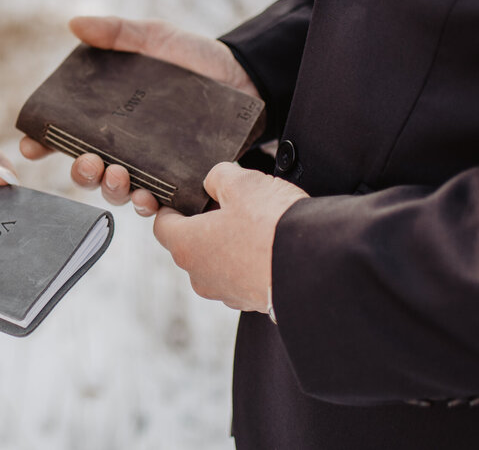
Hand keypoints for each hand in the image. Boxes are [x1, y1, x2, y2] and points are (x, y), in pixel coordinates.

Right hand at [21, 16, 259, 215]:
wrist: (247, 77)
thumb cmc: (197, 59)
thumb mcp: (155, 38)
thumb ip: (118, 32)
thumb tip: (75, 24)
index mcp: (110, 119)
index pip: (68, 136)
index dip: (44, 143)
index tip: (31, 145)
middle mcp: (125, 148)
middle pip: (89, 172)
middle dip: (81, 173)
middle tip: (87, 161)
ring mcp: (152, 168)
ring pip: (119, 192)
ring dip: (111, 190)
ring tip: (117, 176)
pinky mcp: (182, 182)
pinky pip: (160, 205)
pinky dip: (149, 206)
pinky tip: (149, 198)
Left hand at [152, 162, 306, 312]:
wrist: (316, 265)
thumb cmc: (273, 226)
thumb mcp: (242, 182)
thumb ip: (218, 176)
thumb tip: (214, 181)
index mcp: (186, 246)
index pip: (162, 225)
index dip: (171, 207)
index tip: (185, 197)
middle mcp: (200, 276)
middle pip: (190, 244)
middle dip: (205, 223)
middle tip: (229, 205)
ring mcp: (225, 293)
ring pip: (216, 262)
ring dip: (228, 243)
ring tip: (255, 224)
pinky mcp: (251, 301)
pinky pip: (240, 276)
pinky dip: (249, 261)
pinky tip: (269, 245)